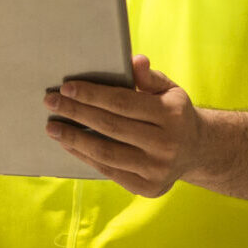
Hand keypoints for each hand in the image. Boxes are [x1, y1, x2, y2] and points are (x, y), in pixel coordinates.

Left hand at [43, 56, 201, 195]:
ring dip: (73, 139)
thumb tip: (133, 59)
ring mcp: (156, 169)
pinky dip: (84, 156)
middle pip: (110, 126)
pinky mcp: (147, 187)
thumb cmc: (175, 113)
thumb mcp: (170, 90)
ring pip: (105, 152)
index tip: (66, 87)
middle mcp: (166, 144)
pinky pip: (108, 169)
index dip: (92, 95)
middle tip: (51, 102)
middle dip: (76, 113)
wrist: (197, 150)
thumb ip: (149, 77)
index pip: (123, 103)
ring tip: (52, 127)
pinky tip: (69, 144)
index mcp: (172, 115)